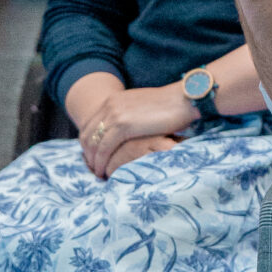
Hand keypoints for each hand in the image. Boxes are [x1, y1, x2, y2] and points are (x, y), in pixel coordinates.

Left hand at [74, 83, 194, 179]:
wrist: (184, 97)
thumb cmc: (171, 105)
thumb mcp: (142, 107)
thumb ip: (131, 115)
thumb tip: (130, 130)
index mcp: (113, 99)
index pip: (90, 124)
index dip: (88, 143)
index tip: (92, 157)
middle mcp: (110, 105)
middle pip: (87, 134)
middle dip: (87, 154)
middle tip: (93, 168)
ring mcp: (115, 114)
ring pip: (94, 143)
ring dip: (93, 161)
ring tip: (98, 173)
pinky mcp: (123, 125)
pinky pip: (104, 148)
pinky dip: (101, 162)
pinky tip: (104, 172)